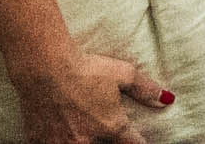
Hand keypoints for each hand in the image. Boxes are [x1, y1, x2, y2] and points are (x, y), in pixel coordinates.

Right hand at [13, 49, 171, 143]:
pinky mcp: (38, 141)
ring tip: (83, 133)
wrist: (43, 69)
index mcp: (111, 126)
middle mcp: (86, 141)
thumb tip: (166, 99)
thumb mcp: (123, 74)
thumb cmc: (86, 69)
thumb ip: (145, 89)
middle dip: (108, 143)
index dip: (139, 143)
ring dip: (83, 142)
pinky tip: (59, 135)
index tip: (140, 141)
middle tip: (107, 133)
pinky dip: (58, 142)